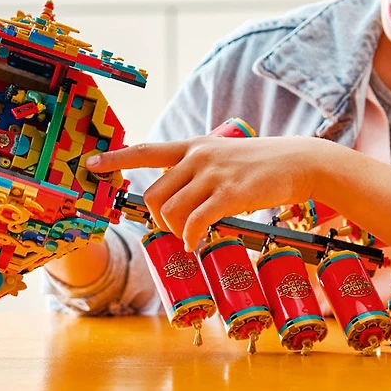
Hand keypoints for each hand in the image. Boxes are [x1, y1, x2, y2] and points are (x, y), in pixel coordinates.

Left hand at [86, 136, 325, 251]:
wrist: (298, 161)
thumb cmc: (259, 164)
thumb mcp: (222, 155)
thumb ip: (196, 169)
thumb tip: (176, 197)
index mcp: (192, 147)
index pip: (146, 150)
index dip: (117, 158)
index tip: (91, 163)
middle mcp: (197, 157)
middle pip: (153, 194)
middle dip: (156, 218)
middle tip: (173, 227)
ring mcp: (213, 174)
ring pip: (170, 210)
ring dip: (173, 230)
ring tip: (189, 235)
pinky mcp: (230, 193)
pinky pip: (195, 222)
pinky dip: (190, 237)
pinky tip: (196, 243)